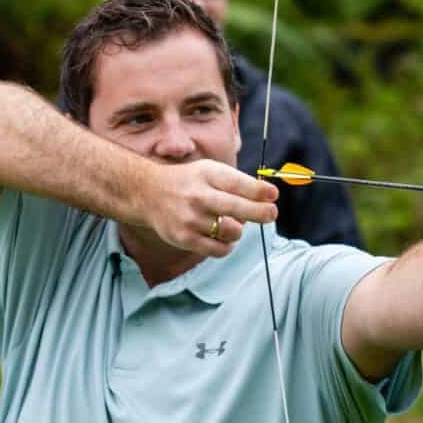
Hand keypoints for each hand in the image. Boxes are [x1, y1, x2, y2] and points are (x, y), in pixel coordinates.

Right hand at [143, 159, 278, 256]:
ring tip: (230, 222)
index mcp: (207, 175)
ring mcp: (191, 219)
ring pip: (233, 232)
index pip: (238, 183)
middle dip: (261, 212)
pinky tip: (222, 236)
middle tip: (271, 214)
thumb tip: (269, 197)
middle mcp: (198, 196)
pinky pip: (220, 250)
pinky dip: (227, 245)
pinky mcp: (185, 238)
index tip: (273, 195)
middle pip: (238, 208)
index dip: (259, 191)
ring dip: (238, 230)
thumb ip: (238, 183)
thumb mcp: (210, 172)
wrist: (148, 194)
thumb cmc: (190, 183)